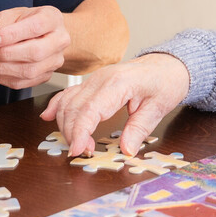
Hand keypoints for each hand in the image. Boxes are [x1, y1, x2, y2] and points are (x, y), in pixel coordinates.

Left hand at [0, 6, 70, 88]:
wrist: (45, 34)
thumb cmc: (30, 21)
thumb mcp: (16, 13)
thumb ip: (3, 22)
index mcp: (52, 19)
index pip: (35, 27)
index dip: (10, 35)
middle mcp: (59, 41)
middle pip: (35, 52)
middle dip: (4, 54)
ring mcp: (54, 61)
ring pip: (28, 71)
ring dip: (0, 68)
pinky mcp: (45, 76)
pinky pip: (22, 82)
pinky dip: (2, 77)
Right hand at [40, 53, 189, 157]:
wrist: (167, 64)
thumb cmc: (165, 82)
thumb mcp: (159, 107)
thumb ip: (140, 129)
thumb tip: (126, 150)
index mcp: (117, 83)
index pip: (89, 109)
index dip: (79, 132)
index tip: (77, 151)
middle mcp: (101, 79)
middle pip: (73, 108)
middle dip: (72, 134)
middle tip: (85, 153)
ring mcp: (94, 79)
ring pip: (67, 102)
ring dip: (65, 125)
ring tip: (79, 144)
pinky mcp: (92, 83)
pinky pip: (69, 93)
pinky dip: (57, 106)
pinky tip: (48, 117)